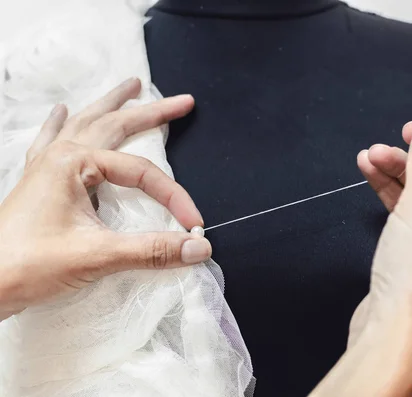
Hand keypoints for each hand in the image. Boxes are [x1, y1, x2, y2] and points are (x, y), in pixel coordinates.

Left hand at [0, 79, 208, 319]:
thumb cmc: (27, 265)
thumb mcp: (98, 256)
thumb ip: (152, 249)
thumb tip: (198, 245)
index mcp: (74, 163)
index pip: (141, 172)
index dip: (173, 197)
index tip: (193, 225)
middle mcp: (60, 156)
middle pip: (115, 125)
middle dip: (152, 112)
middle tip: (183, 102)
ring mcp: (46, 167)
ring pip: (86, 124)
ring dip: (112, 105)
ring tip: (132, 85)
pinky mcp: (38, 184)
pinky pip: (51, 141)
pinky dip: (60, 124)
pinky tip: (60, 111)